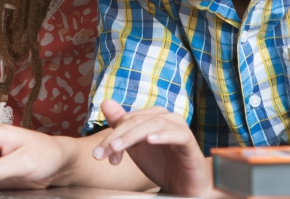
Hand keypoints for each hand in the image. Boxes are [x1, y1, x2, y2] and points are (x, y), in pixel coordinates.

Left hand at [93, 100, 209, 196]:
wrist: (184, 186)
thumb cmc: (161, 165)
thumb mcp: (136, 147)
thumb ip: (121, 125)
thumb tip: (106, 102)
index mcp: (153, 116)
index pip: (127, 118)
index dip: (111, 135)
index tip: (100, 154)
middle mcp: (166, 117)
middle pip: (137, 119)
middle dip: (117, 136)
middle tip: (102, 153)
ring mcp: (179, 127)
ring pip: (154, 123)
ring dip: (132, 136)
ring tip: (118, 148)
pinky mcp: (190, 141)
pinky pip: (179, 134)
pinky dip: (163, 135)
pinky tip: (150, 140)